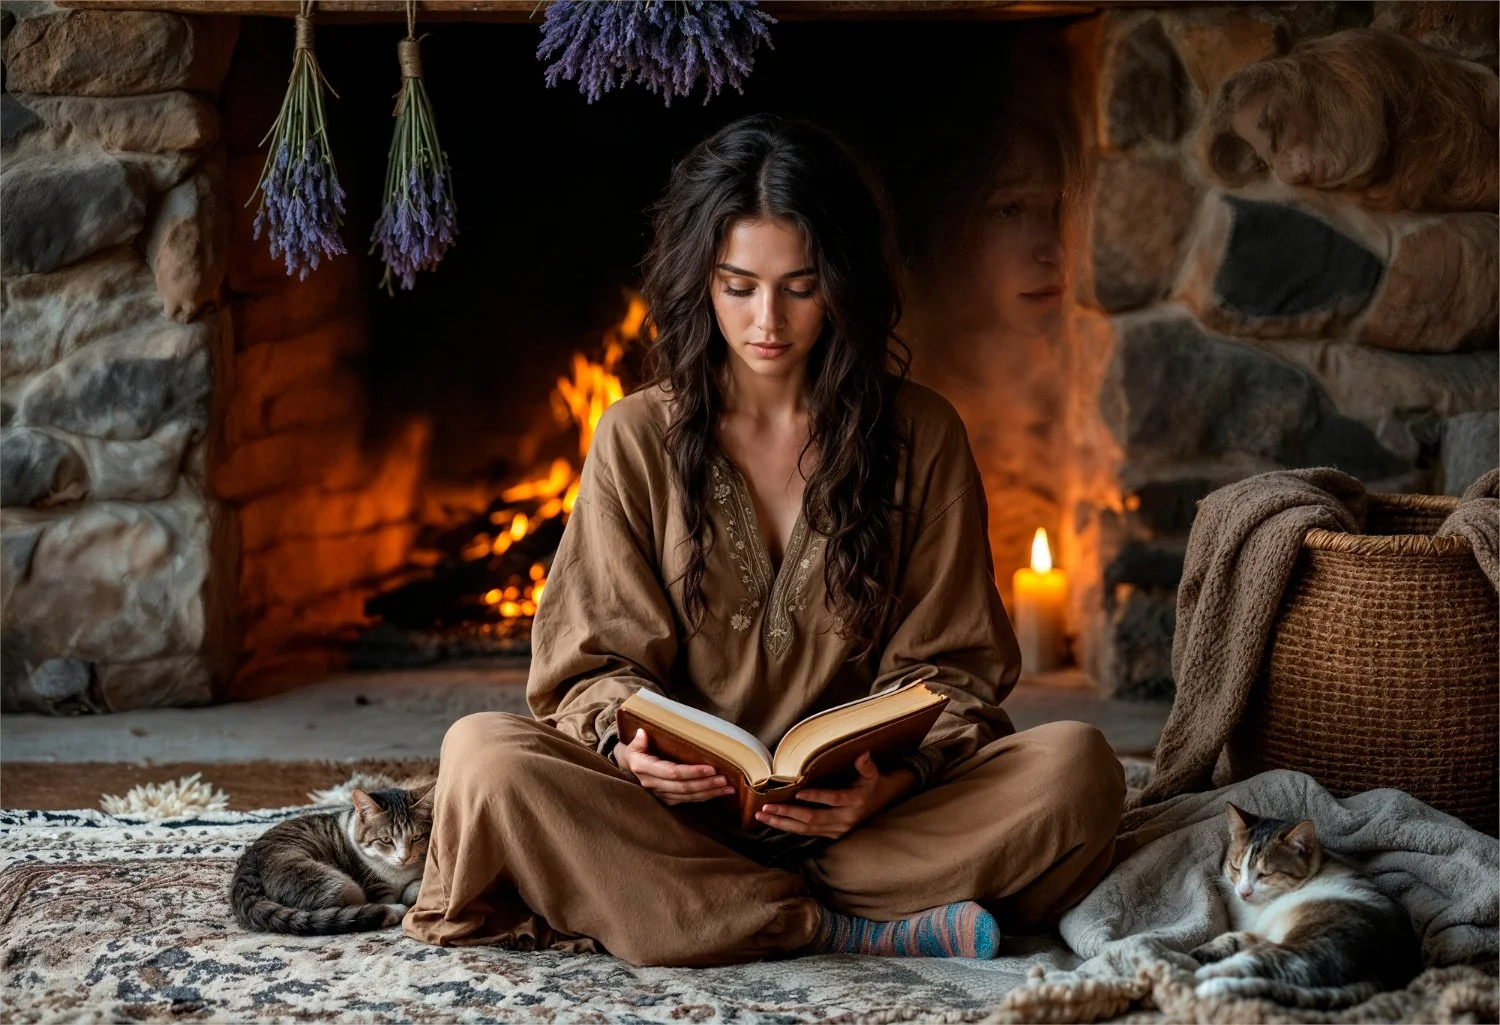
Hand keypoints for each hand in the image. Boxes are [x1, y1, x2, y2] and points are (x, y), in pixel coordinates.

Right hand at [614, 728, 736, 806]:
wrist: (628, 770)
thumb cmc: (634, 753)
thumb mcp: (632, 745)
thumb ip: (638, 741)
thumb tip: (642, 733)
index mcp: (644, 769)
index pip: (672, 773)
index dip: (692, 772)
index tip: (711, 768)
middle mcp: (652, 785)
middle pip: (684, 787)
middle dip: (706, 784)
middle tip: (725, 780)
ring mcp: (660, 795)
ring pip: (688, 797)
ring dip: (710, 793)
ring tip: (728, 788)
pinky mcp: (667, 800)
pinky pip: (688, 801)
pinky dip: (705, 797)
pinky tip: (719, 793)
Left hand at [754, 752, 915, 839]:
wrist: (881, 802)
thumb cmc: (871, 783)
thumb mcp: (872, 773)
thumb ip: (866, 765)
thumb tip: (863, 754)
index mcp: (854, 802)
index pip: (833, 800)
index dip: (816, 798)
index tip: (797, 794)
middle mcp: (845, 819)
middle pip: (813, 819)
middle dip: (787, 814)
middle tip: (766, 808)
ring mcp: (838, 829)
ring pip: (806, 829)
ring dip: (782, 823)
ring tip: (762, 816)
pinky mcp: (832, 835)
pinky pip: (807, 833)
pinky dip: (789, 827)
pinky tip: (773, 821)